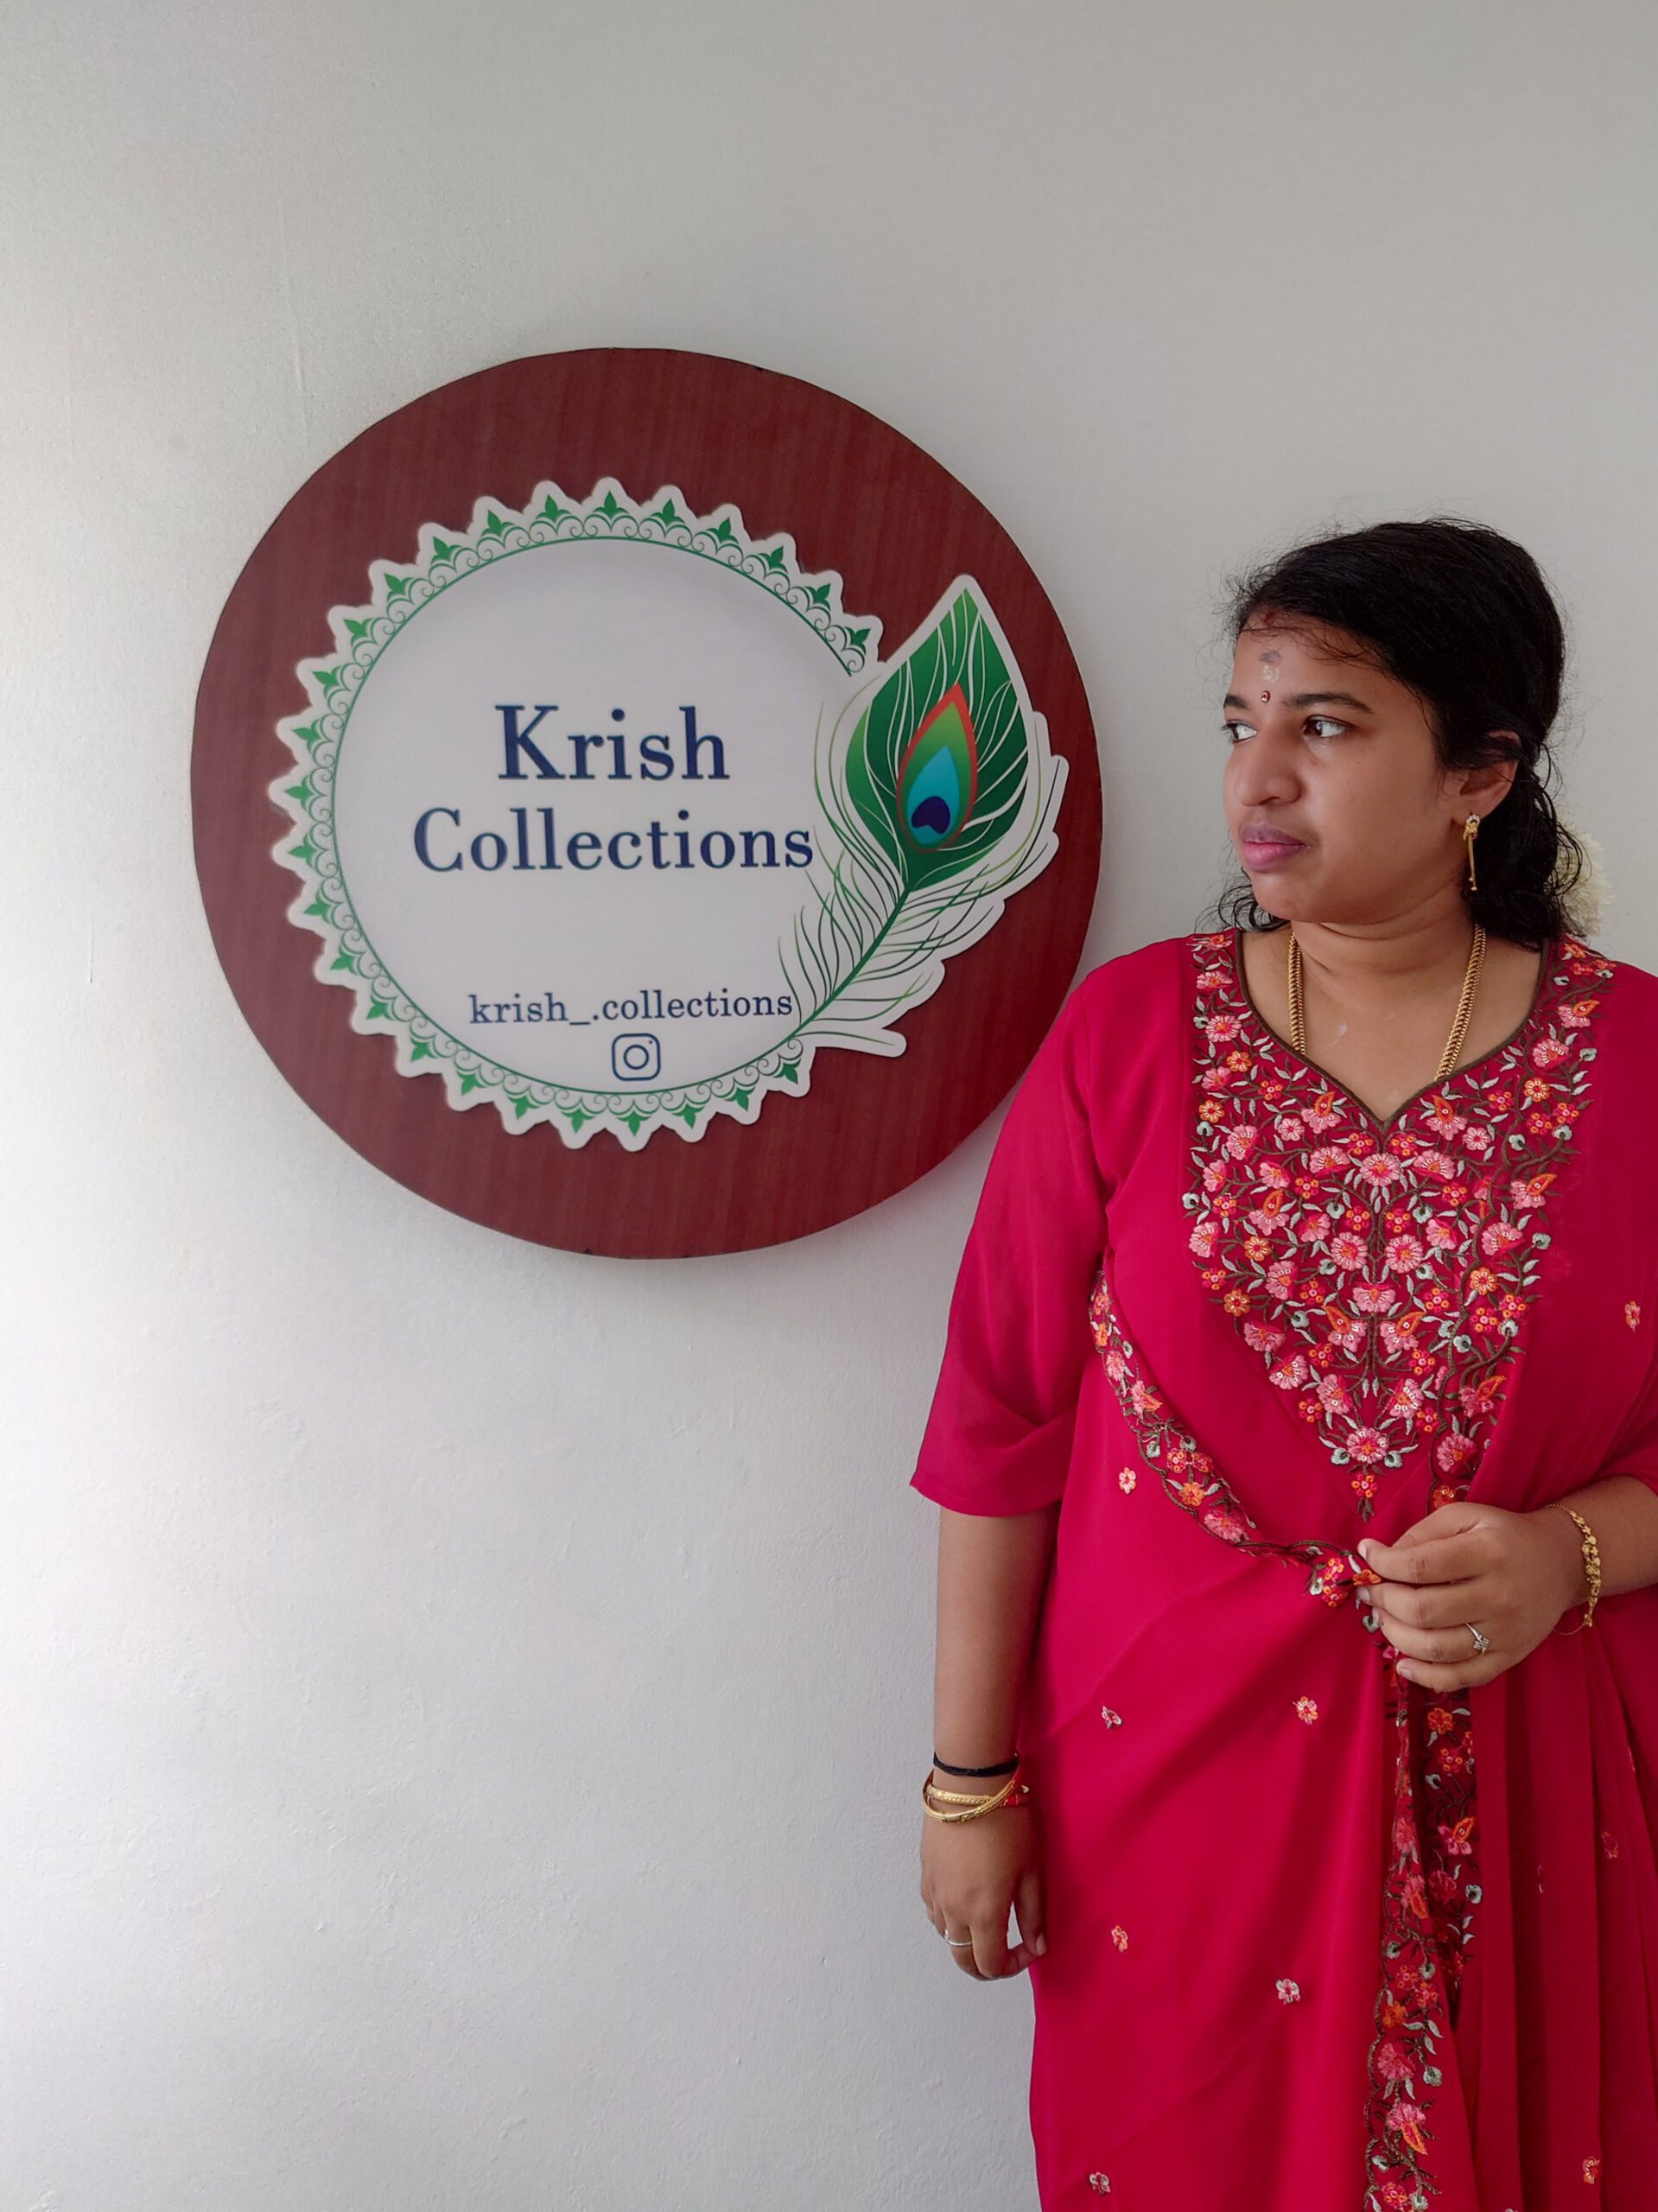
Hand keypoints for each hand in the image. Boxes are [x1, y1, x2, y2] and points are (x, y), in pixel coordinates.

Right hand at [920, 1794, 1045, 1979]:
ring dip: (967, 1940)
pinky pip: (934, 1911)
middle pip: (963, 1960)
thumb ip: (1033, 1915)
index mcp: (983, 1914)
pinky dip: (949, 1918)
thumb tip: (1038, 1948)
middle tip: (1008, 1949)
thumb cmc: (1009, 1823)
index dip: (1013, 1967)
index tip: (1030, 1949)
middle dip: (986, 1965)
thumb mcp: (1031, 1870)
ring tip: (989, 1919)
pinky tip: (965, 1900)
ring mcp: (935, 1892)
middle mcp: (953, 1910)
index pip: (991, 1965)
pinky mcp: (925, 1873)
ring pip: (946, 1936)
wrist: (972, 1783)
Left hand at [1359, 1500, 1585, 1691]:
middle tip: (1370, 1592)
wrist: (1561, 1562)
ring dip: (1396, 1636)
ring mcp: (1505, 1632)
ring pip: (1436, 1648)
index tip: (1367, 1556)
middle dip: (1384, 1602)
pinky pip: (1461, 1677)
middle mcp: (1499, 1595)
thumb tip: (1378, 1557)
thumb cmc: (1503, 1535)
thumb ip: (1422, 1534)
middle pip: (1423, 1610)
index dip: (1383, 1564)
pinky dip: (1425, 1676)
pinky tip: (1403, 1662)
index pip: (1420, 1565)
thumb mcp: (1465, 1516)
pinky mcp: (1509, 1657)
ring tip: (1383, 1619)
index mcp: (1487, 1552)